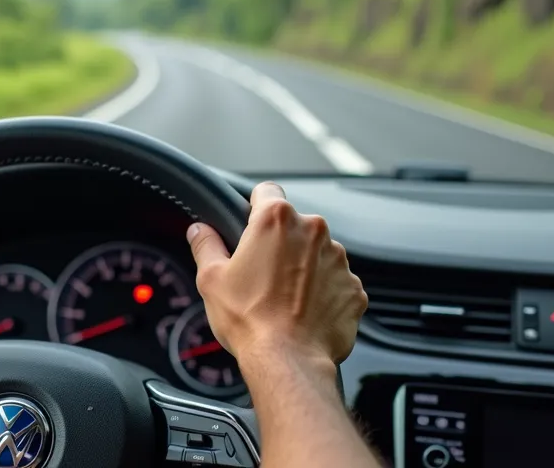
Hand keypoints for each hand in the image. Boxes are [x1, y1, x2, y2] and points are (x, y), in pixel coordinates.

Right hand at [186, 181, 365, 367]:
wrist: (289, 361)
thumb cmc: (250, 320)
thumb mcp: (211, 279)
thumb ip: (205, 245)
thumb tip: (199, 231)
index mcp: (276, 220)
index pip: (266, 192)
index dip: (254, 206)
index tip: (249, 223)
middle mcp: (313, 231)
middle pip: (293, 225)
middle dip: (279, 243)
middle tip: (261, 273)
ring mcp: (338, 260)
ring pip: (317, 253)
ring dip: (303, 267)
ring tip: (283, 298)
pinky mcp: (354, 288)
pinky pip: (336, 281)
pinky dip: (323, 292)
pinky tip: (303, 312)